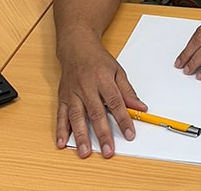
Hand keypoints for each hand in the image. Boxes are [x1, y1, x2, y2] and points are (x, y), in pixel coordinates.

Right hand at [56, 37, 146, 158]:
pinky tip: (62, 142)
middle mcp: (87, 87)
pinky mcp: (63, 97)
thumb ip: (128, 92)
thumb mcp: (117, 71)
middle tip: (108, 151)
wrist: (76, 47)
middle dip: (102, 134)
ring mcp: (73, 93)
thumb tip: (140, 108)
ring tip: (85, 152)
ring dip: (81, 136)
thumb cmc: (98, 60)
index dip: (123, 120)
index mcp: (103, 79)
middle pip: (96, 113)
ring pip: (77, 117)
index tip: (130, 134)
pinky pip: (61, 115)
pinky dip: (60, 130)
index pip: (115, 102)